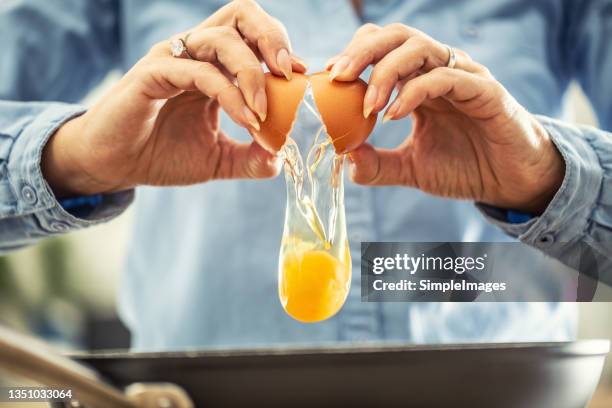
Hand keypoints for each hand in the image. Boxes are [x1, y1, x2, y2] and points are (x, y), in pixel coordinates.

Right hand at [42, 0, 306, 197]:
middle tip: (290, 72)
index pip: (252, 34)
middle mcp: (195, 53)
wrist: (114, 166)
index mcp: (213, 64)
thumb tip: (282, 160)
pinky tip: (246, 120)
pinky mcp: (152, 75)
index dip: (281, 48)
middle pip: (240, 14)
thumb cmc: (161, 155)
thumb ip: (250, 158)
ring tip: (263, 112)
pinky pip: (199, 72)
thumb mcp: (217, 159)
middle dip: (272, 36)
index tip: (302, 78)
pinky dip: (229, 94)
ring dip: (252, 72)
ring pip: (221, 38)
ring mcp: (173, 59)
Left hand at [327, 24, 563, 213]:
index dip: (354, 56)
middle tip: (338, 76)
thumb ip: (378, 164)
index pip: (382, 48)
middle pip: (396, 36)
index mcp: (419, 81)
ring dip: (386, 70)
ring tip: (368, 104)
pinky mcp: (484, 91)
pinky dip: (416, 91)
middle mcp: (439, 71)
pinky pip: (446, 77)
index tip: (329, 79)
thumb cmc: (465, 168)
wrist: (510, 184)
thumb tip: (344, 158)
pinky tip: (395, 114)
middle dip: (363, 51)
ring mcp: (462, 76)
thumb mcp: (411, 168)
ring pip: (420, 47)